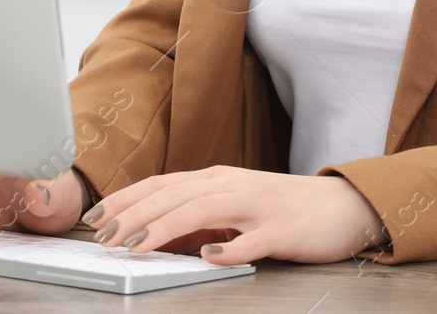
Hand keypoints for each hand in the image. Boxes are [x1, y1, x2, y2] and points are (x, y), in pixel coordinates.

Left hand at [83, 165, 388, 264]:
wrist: (342, 206)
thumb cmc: (284, 210)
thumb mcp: (234, 210)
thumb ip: (198, 220)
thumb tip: (156, 237)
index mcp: (218, 179)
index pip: (162, 184)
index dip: (125, 200)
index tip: (94, 218)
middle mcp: (233, 186)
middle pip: (174, 195)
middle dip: (133, 215)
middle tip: (103, 237)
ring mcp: (256, 206)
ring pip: (203, 210)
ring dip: (165, 227)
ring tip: (135, 246)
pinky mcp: (281, 230)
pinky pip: (251, 240)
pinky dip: (229, 249)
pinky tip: (209, 257)